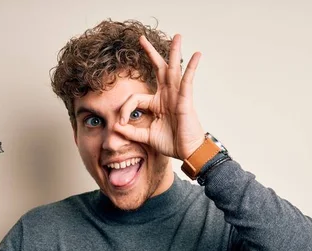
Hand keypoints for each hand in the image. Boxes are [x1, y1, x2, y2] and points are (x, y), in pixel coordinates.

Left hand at [114, 34, 204, 159]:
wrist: (187, 152)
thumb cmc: (171, 143)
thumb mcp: (146, 137)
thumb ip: (131, 132)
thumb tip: (115, 127)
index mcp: (157, 103)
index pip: (135, 98)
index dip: (125, 109)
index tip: (120, 123)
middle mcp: (167, 96)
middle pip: (159, 70)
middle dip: (151, 53)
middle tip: (142, 39)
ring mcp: (177, 96)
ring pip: (174, 69)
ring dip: (174, 52)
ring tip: (177, 36)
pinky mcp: (186, 100)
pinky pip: (188, 80)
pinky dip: (191, 67)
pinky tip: (196, 55)